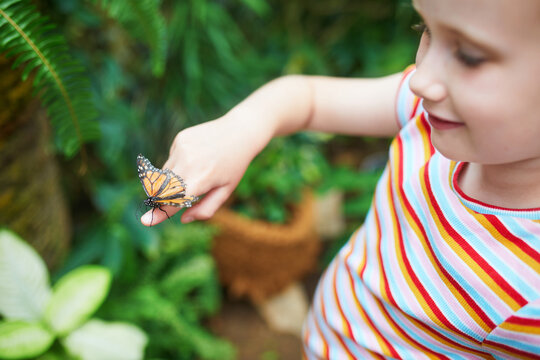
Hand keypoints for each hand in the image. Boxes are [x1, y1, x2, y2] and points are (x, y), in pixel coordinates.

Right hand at [141, 113, 270, 225]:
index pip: (175, 200)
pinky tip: (196, 157)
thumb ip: (206, 208)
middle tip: (183, 191)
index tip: (146, 221)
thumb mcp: (226, 190)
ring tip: (198, 170)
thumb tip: (183, 219)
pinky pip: (171, 159)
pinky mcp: (179, 139)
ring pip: (165, 173)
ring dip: (174, 179)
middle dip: (166, 196)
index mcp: (202, 179)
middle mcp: (188, 163)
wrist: (238, 132)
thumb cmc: (233, 166)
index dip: (160, 213)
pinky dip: (179, 163)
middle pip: (165, 188)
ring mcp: (182, 149)